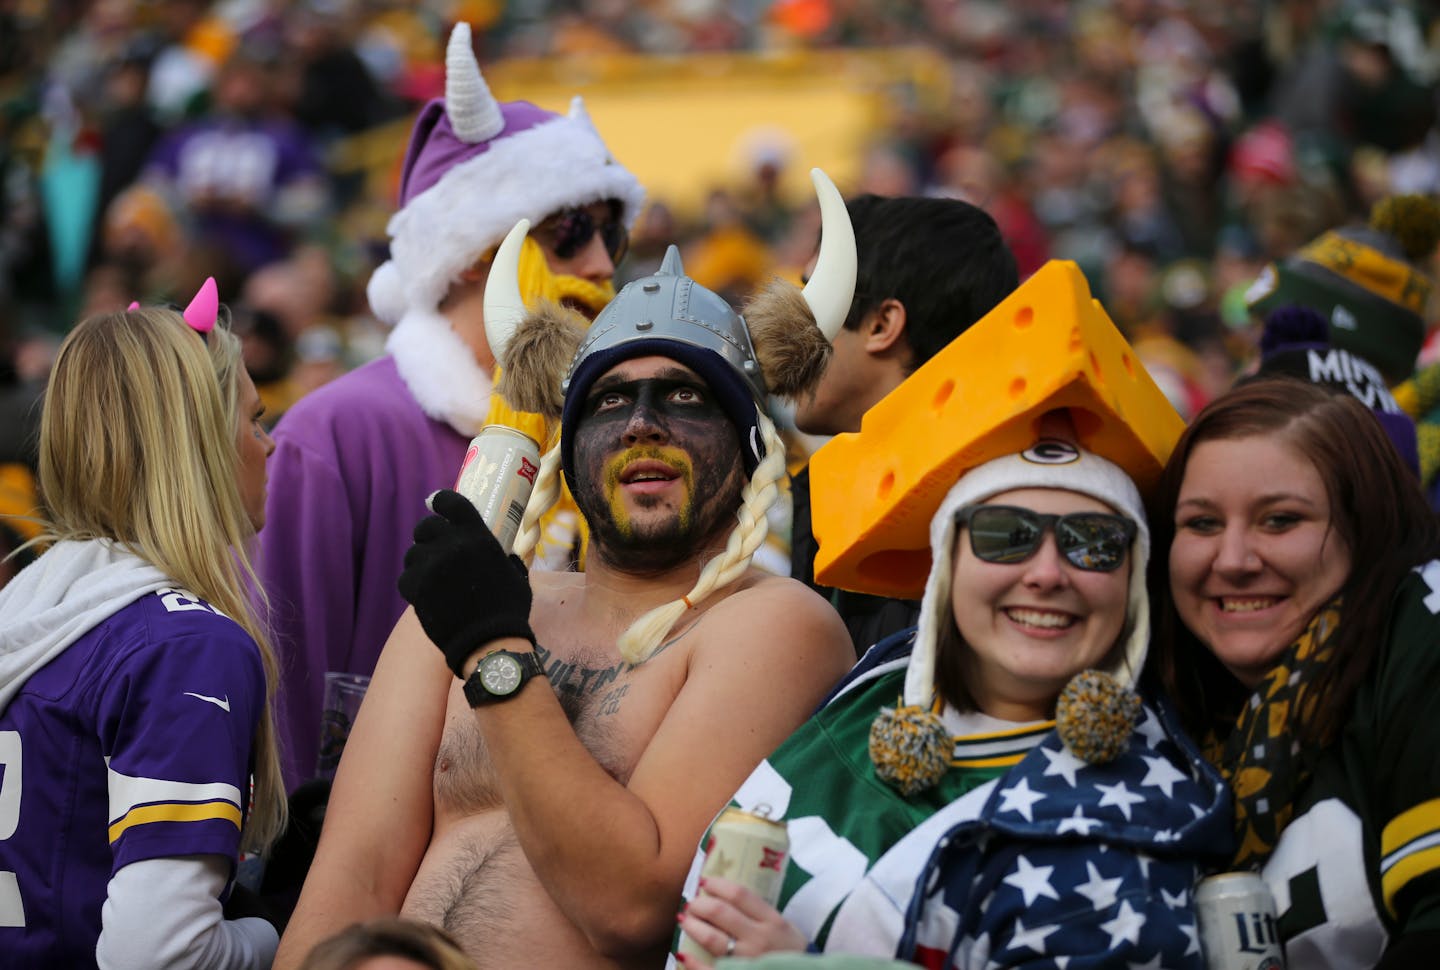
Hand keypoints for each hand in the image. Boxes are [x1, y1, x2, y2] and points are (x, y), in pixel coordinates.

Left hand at [398, 489, 534, 677]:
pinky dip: (413, 584)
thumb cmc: (508, 609)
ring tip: (431, 576)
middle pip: (426, 527)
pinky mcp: (415, 587)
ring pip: (413, 554)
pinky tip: (424, 593)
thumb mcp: (516, 575)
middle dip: (428, 535)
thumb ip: (504, 559)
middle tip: (434, 547)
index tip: (436, 504)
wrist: (488, 641)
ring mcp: (430, 565)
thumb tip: (503, 556)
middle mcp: (451, 544)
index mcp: (477, 535)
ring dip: (421, 562)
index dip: (441, 501)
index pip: (451, 503)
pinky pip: (405, 578)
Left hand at [675, 876, 808, 965]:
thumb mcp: (784, 926)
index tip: (705, 881)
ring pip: (712, 939)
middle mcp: (759, 939)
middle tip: (692, 903)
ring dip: (693, 926)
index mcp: (772, 921)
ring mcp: (748, 961)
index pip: (739, 894)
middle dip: (699, 904)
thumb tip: (726, 892)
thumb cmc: (791, 952)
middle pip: (720, 913)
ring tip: (685, 920)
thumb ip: (760, 911)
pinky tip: (683, 952)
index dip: (717, 884)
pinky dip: (693, 961)